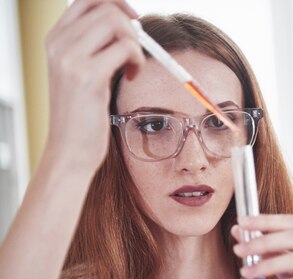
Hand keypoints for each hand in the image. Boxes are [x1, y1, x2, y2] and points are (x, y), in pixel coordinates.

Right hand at [45, 0, 144, 170]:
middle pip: (105, 8)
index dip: (115, 2)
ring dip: (135, 44)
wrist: (70, 150)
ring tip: (133, 67)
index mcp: (55, 39)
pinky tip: (132, 77)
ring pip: (117, 24)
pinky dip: (137, 60)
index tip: (134, 20)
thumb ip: (94, 46)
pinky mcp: (87, 76)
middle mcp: (58, 43)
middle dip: (130, 27)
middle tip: (136, 52)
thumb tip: (126, 23)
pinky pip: (126, 48)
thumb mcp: (82, 73)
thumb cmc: (82, 114)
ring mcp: (70, 58)